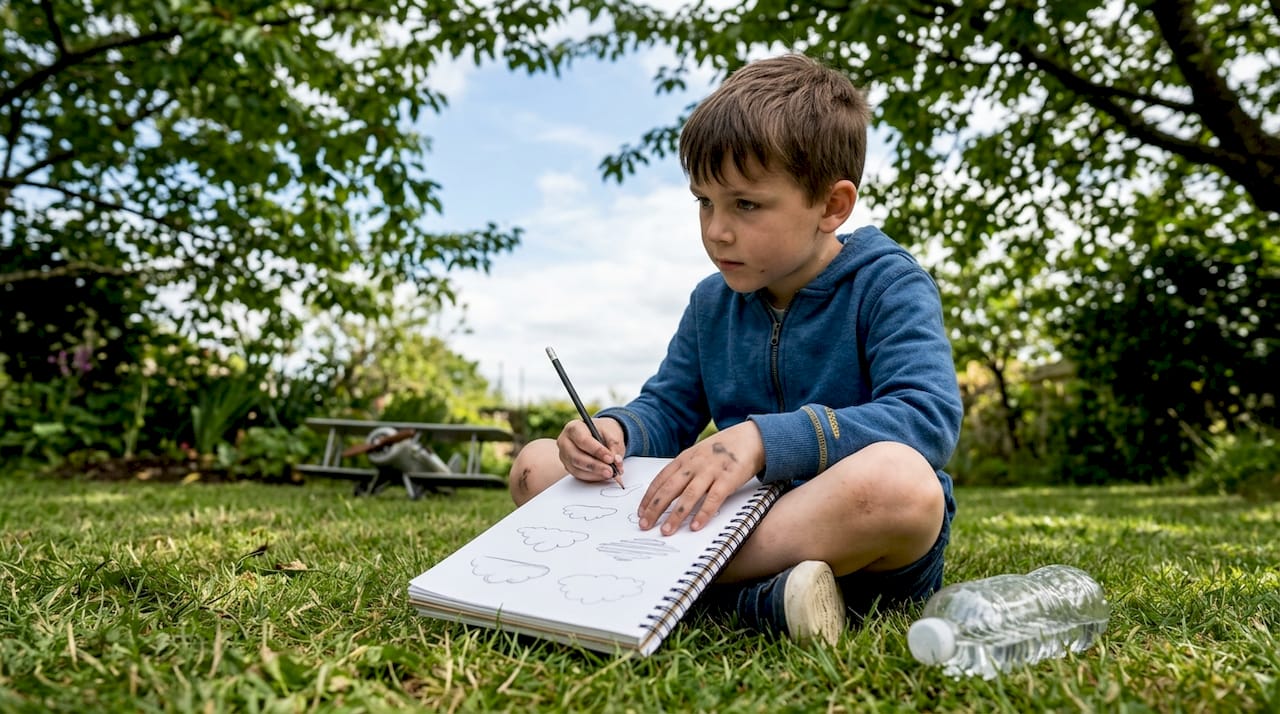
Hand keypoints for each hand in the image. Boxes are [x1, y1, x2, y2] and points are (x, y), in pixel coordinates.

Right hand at [556, 417, 624, 482]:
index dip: (597, 451)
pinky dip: (593, 477)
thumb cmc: (603, 431)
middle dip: (595, 466)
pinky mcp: (568, 467)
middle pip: (576, 457)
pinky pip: (579, 475)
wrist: (599, 434)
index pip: (583, 440)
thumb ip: (614, 445)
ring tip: (610, 474)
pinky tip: (603, 475)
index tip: (610, 458)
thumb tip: (616, 461)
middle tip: (611, 470)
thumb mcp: (612, 432)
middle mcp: (565, 442)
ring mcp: (564, 456)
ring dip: (595, 474)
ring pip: (577, 469)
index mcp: (574, 428)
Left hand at [637, 421, 764, 534]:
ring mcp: (711, 471)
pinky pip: (713, 499)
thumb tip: (668, 491)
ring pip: (688, 496)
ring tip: (666, 531)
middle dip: (655, 508)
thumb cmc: (723, 449)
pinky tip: (696, 526)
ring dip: (675, 515)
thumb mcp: (699, 454)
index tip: (641, 512)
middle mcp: (694, 464)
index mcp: (685, 458)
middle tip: (645, 525)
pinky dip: (703, 514)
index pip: (661, 479)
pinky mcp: (728, 479)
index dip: (649, 496)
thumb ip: (685, 469)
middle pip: (669, 488)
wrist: (751, 437)